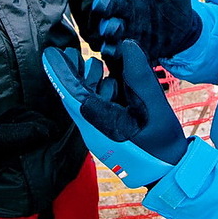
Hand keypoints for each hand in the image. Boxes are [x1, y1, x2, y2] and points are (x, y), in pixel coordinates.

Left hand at [42, 40, 187, 187]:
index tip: (50, 54)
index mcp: (99, 124)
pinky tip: (108, 81)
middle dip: (72, 73)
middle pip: (75, 97)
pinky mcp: (106, 135)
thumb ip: (140, 75)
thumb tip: (127, 46)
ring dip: (86, 82)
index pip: (71, 94)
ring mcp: (98, 134)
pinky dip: (98, 92)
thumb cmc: (160, 142)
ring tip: (91, 62)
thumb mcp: (153, 104)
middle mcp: (92, 131)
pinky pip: (95, 110)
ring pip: (85, 103)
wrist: (167, 172)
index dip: (60, 72)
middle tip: (70, 50)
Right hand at [89, 0, 201, 62]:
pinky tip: (115, 51)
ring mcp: (123, 28)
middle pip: (107, 3)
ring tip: (111, 30)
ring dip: (108, 29)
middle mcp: (123, 6)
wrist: (179, 31)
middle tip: (101, 6)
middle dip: (103, 5)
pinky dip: (114, 52)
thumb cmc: (171, 3)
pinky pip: (116, 50)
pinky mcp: (128, 48)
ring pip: (108, 27)